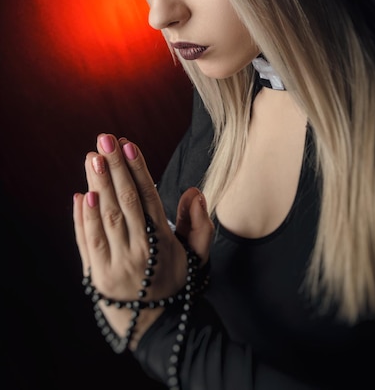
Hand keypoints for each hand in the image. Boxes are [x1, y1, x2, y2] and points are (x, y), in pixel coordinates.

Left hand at [73, 133, 212, 348]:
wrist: (156, 328)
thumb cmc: (175, 284)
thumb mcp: (197, 256)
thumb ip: (199, 224)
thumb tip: (195, 192)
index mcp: (163, 242)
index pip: (148, 197)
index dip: (137, 170)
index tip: (128, 144)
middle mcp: (139, 250)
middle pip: (125, 202)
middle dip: (114, 168)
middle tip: (104, 140)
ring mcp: (117, 264)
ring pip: (105, 219)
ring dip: (97, 186)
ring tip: (92, 158)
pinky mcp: (97, 276)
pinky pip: (89, 243)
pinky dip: (83, 219)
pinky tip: (81, 195)